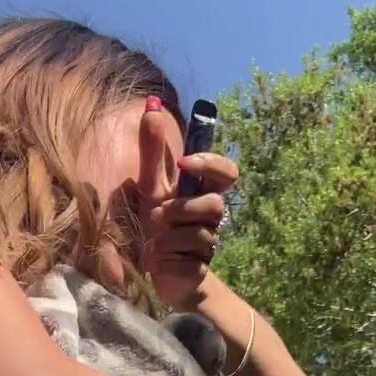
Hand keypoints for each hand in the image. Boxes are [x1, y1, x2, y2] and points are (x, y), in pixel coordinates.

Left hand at [133, 104, 237, 310]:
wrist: (155, 269)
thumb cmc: (155, 224)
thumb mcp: (149, 185)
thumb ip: (152, 150)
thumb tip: (151, 106)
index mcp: (203, 192)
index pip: (226, 172)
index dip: (211, 164)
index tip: (184, 162)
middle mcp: (212, 216)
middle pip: (215, 204)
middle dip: (182, 208)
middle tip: (157, 214)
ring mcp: (210, 243)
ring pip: (198, 232)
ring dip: (168, 234)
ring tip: (153, 239)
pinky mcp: (201, 269)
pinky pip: (188, 257)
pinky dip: (166, 255)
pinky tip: (159, 258)